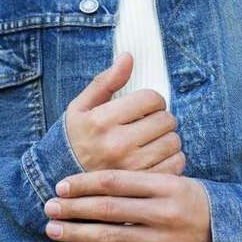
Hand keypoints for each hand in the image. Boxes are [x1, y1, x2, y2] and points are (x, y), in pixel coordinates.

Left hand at [43, 169, 211, 241]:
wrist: (230, 241)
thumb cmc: (194, 205)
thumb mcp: (177, 182)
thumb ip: (142, 180)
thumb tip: (94, 178)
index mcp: (167, 186)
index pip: (115, 181)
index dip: (84, 183)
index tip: (62, 185)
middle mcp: (164, 213)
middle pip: (107, 208)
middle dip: (73, 207)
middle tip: (48, 206)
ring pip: (109, 237)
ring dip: (76, 232)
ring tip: (54, 229)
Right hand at [64, 52, 184, 174]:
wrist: (65, 182)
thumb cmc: (76, 139)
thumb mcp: (81, 107)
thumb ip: (106, 81)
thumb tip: (128, 56)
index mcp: (102, 121)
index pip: (151, 99)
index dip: (152, 100)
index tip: (144, 108)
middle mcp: (117, 145)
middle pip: (166, 120)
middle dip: (161, 118)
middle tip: (149, 125)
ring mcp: (132, 169)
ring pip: (174, 141)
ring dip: (167, 138)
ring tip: (151, 141)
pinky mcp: (144, 184)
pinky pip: (176, 163)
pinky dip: (172, 158)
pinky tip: (156, 158)